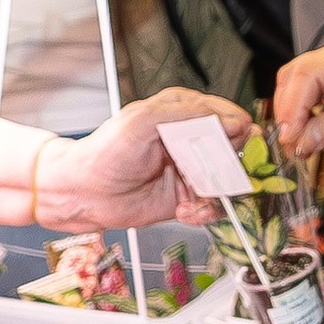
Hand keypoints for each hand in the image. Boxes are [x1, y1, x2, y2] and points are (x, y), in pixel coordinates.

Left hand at [40, 87, 248, 228]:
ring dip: (218, 194)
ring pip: (229, 182)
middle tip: (215, 178)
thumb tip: (230, 120)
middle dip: (230, 168)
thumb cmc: (106, 152)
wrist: (86, 193)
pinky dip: (205, 212)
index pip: (227, 116)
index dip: (237, 132)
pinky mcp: (190, 198)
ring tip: (194, 199)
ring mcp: (193, 170)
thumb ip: (185, 114)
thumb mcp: (143, 121)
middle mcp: (192, 140)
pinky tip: (185, 211)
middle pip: (235, 151)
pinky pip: (215, 206)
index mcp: (183, 112)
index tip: (236, 147)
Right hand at [272, 34, 323, 157]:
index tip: (289, 137)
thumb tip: (300, 141)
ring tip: (294, 142)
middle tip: (288, 143)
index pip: (309, 73)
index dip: (292, 105)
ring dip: (291, 111)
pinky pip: (310, 91)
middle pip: (297, 74)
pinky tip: (304, 132)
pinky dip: (302, 112)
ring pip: (299, 82)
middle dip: (288, 108)